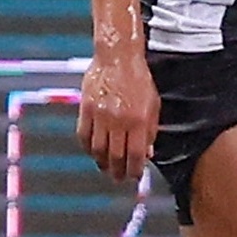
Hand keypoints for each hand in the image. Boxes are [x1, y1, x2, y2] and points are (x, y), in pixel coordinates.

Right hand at [77, 51, 157, 182]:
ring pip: (98, 149)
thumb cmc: (138, 79)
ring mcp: (100, 115)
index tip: (134, 176)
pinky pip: (83, 135)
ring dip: (101, 162)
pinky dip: (87, 147)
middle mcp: (118, 120)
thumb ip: (150, 131)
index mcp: (138, 120)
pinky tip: (92, 151)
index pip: (135, 155)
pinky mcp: (85, 109)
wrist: (117, 58)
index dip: (134, 170)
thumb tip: (147, 153)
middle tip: (119, 178)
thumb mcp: (153, 105)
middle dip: (118, 171)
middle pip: (115, 156)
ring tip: (105, 167)